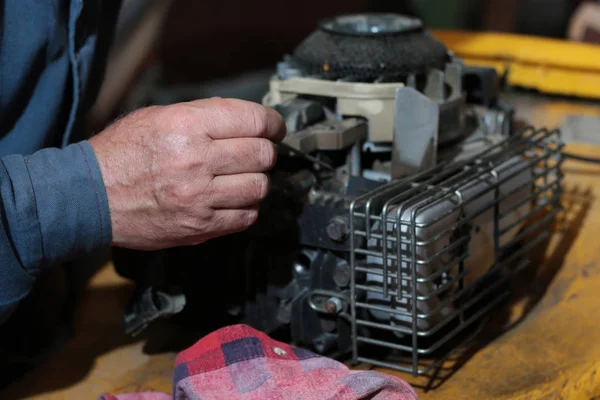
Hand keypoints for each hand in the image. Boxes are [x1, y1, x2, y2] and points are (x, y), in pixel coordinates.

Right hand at [89, 98, 285, 249]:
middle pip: (263, 154)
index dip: (273, 124)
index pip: (255, 121)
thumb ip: (206, 116)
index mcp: (187, 126)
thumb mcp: (159, 116)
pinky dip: (247, 207)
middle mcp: (197, 160)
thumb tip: (246, 121)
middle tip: (257, 152)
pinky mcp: (201, 227)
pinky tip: (234, 199)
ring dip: (257, 181)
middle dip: (266, 151)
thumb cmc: (123, 153)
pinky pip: (247, 217)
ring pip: (260, 187)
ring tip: (243, 177)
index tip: (275, 128)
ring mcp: (200, 197)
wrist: (91, 196)